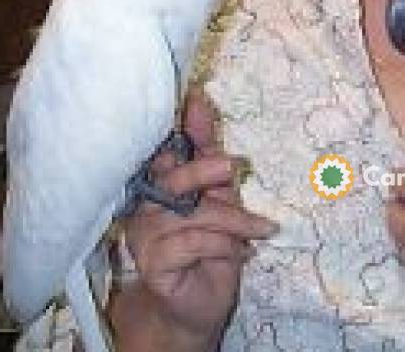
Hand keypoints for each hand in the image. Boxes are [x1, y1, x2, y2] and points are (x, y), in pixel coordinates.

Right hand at [113, 89, 278, 349]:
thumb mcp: (221, 197)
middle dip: (205, 170)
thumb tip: (200, 103)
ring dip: (234, 221)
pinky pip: (192, 241)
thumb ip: (210, 155)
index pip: (167, 149)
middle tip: (232, 167)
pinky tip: (240, 253)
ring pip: (192, 212)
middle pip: (173, 176)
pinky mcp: (151, 261)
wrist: (199, 306)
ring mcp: (144, 234)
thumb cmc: (211, 250)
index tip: (198, 98)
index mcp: (162, 185)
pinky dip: (223, 245)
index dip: (183, 127)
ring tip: (259, 230)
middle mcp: (146, 205)